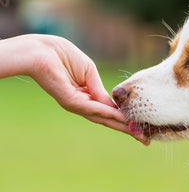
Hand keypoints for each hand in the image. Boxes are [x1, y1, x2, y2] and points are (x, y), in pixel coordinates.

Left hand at [0, 34, 149, 144]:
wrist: (41, 50)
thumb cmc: (63, 56)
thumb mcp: (89, 72)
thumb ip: (100, 89)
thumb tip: (113, 105)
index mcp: (86, 96)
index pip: (108, 111)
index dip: (124, 119)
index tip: (140, 126)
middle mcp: (82, 104)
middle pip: (107, 120)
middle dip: (127, 129)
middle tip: (145, 140)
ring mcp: (76, 105)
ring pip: (103, 118)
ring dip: (122, 126)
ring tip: (139, 134)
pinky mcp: (70, 101)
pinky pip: (93, 109)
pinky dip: (109, 114)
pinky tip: (122, 119)